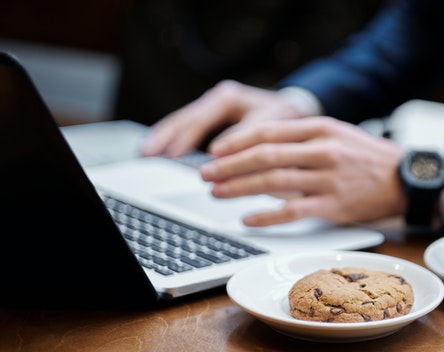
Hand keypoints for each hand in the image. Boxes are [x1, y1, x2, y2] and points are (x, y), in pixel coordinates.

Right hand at [141, 80, 303, 157]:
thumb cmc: (285, 119)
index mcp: (230, 98)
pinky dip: (170, 137)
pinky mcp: (210, 116)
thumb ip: (247, 140)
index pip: (202, 120)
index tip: (174, 155)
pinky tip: (157, 149)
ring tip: (145, 153)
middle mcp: (217, 98)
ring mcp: (211, 105)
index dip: (187, 139)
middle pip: (184, 117)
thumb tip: (218, 156)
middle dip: (166, 137)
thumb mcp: (271, 126)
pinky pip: (185, 126)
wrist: (292, 108)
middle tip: (149, 154)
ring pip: (181, 120)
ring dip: (162, 137)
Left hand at [200, 116, 406, 225]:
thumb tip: (259, 149)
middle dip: (230, 165)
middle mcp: (323, 151)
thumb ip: (301, 138)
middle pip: (266, 156)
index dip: (237, 142)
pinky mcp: (334, 206)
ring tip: (218, 193)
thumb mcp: (336, 134)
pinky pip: (293, 212)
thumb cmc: (365, 157)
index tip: (215, 150)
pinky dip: (267, 216)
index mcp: (320, 129)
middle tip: (206, 174)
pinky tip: (248, 219)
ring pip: (274, 183)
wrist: (405, 179)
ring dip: (240, 188)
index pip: (269, 131)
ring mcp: (328, 179)